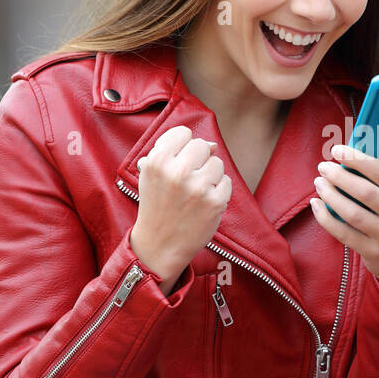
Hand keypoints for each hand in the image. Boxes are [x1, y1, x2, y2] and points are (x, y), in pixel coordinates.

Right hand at [130, 125, 231, 292]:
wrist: (160, 244)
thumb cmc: (158, 204)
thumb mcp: (152, 173)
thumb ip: (174, 151)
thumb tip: (213, 145)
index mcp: (157, 161)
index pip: (184, 133)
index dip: (183, 147)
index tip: (178, 162)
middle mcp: (178, 172)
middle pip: (203, 146)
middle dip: (199, 160)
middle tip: (188, 180)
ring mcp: (198, 187)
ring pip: (217, 163)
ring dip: (210, 176)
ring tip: (195, 193)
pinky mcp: (215, 202)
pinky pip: (227, 182)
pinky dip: (219, 191)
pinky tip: (204, 203)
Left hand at [310, 122, 378, 307]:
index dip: (356, 159)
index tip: (338, 150)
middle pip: (364, 192)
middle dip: (339, 176)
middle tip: (323, 166)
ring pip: (352, 213)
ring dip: (330, 196)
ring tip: (319, 182)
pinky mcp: (373, 252)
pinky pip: (343, 233)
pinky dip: (326, 218)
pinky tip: (316, 205)